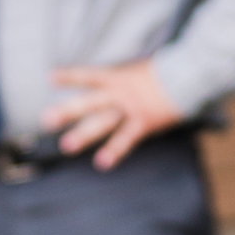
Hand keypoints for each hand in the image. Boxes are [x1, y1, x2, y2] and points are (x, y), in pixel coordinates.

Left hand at [41, 59, 182, 169]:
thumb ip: (121, 81)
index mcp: (118, 78)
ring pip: (103, 122)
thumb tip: (106, 87)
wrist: (188, 77)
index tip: (50, 78)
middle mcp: (120, 93)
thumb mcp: (138, 71)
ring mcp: (131, 109)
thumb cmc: (163, 75)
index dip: (70, 76)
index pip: (89, 76)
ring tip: (66, 146)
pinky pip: (126, 139)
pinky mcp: (143, 123)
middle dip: (67, 112)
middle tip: (46, 121)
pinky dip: (114, 151)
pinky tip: (101, 163)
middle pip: (89, 103)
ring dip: (84, 135)